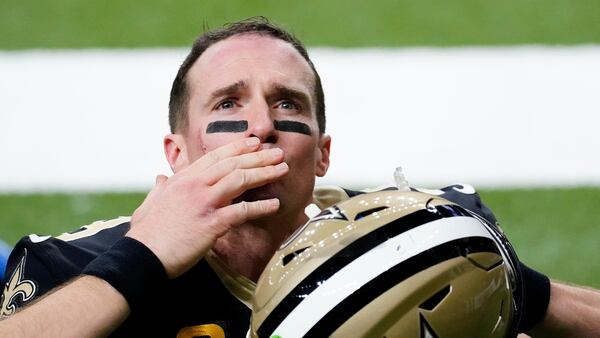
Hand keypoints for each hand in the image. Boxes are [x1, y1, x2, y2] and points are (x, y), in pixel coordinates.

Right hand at [127, 137, 287, 277]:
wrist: (142, 256)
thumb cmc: (146, 234)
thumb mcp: (149, 203)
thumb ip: (159, 188)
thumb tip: (160, 177)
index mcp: (182, 179)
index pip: (215, 157)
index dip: (237, 148)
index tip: (254, 143)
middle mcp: (195, 186)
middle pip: (232, 164)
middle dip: (258, 157)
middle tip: (278, 153)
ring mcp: (204, 202)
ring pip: (240, 180)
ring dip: (264, 173)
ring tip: (282, 170)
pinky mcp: (212, 223)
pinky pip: (242, 211)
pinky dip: (261, 207)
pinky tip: (275, 204)